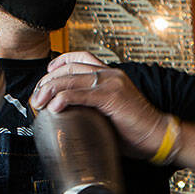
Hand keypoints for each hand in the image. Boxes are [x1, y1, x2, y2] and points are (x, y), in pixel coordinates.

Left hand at [30, 52, 170, 157]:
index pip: (80, 58)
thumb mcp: (111, 111)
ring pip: (71, 78)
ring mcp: (111, 83)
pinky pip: (80, 93)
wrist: (158, 135)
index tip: (46, 75)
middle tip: (36, 96)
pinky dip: (63, 98)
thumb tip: (71, 114)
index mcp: (111, 75)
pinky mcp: (111, 97)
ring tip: (39, 102)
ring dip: (49, 90)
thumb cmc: (136, 129)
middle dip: (47, 81)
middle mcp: (110, 74)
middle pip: (70, 68)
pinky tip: (54, 106)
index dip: (59, 63)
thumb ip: (93, 107)